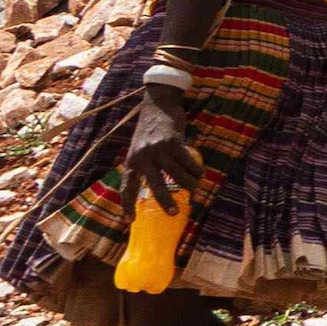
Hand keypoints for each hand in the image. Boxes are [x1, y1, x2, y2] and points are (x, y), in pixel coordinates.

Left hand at [123, 76, 199, 208]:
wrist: (158, 104)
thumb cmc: (150, 129)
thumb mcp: (141, 148)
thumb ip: (146, 165)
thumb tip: (161, 186)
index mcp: (132, 160)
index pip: (127, 187)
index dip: (126, 205)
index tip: (129, 221)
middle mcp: (142, 156)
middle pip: (155, 185)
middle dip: (165, 201)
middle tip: (174, 213)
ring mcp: (158, 149)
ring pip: (177, 174)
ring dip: (189, 183)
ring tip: (195, 188)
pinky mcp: (173, 141)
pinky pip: (188, 161)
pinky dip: (196, 169)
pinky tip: (200, 173)